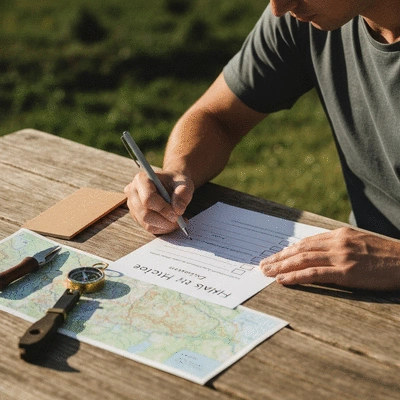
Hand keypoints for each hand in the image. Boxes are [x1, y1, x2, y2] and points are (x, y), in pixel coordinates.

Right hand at [124, 170, 193, 234]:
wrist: (171, 184)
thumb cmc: (175, 182)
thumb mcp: (184, 183)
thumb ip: (183, 193)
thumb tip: (178, 209)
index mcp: (141, 179)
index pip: (148, 199)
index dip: (163, 209)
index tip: (176, 214)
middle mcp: (133, 191)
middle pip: (145, 214)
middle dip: (164, 221)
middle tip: (178, 221)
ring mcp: (133, 205)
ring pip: (146, 223)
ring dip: (164, 226)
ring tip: (178, 222)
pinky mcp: (136, 215)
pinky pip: (148, 227)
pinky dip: (162, 228)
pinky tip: (171, 223)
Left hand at [260, 227, 399, 290]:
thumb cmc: (384, 255)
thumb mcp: (358, 243)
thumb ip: (338, 245)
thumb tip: (318, 252)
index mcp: (339, 234)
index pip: (306, 242)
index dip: (288, 250)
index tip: (276, 256)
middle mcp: (336, 242)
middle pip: (300, 249)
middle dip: (279, 257)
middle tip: (263, 264)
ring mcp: (340, 256)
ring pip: (303, 260)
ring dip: (281, 266)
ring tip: (267, 272)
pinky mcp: (346, 272)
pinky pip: (314, 274)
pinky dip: (296, 276)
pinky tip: (283, 280)